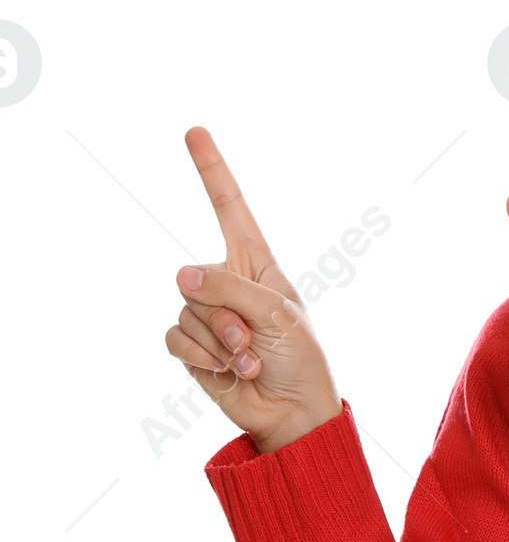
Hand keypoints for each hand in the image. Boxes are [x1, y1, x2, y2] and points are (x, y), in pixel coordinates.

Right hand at [163, 127, 342, 455]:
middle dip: (225, 313)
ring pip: (186, 311)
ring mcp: (208, 315)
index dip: (212, 170)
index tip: (195, 131)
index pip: (230, 208)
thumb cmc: (300, 357)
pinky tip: (228, 371)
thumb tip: (181, 275)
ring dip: (219, 342)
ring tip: (248, 359)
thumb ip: (229, 287)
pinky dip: (202, 358)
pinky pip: (176, 339)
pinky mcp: (192, 347)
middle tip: (254, 341)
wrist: (293, 411)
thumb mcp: (278, 314)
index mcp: (257, 264)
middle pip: (196, 276)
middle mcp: (228, 283)